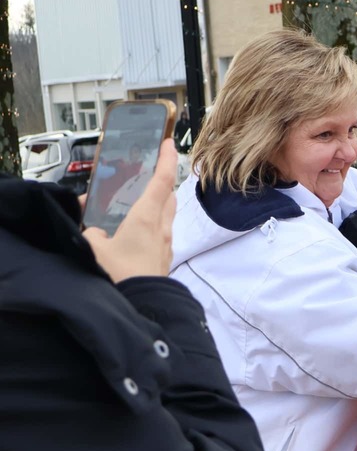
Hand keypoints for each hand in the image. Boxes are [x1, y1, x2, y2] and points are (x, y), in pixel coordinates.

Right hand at [83, 139, 177, 282]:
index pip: (162, 180)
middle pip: (168, 195)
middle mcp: (162, 227)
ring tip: (141, 200)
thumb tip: (95, 231)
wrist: (143, 306)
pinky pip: (163, 233)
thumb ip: (93, 234)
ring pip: (167, 214)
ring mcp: (166, 244)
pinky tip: (139, 232)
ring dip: (159, 202)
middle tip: (151, 172)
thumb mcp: (95, 250)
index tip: (170, 143)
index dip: (167, 159)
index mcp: (146, 218)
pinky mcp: (164, 258)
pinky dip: (155, 224)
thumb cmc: (121, 276)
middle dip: (162, 180)